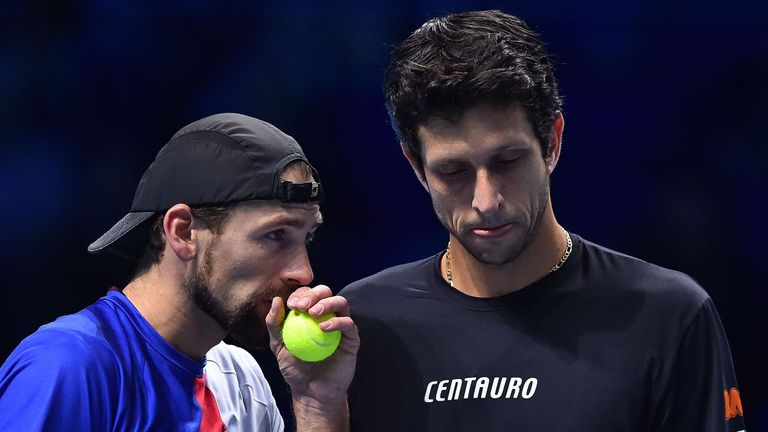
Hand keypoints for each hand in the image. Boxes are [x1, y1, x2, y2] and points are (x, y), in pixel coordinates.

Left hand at [266, 285, 358, 427]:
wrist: (311, 392)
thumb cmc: (295, 369)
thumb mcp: (278, 346)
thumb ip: (274, 324)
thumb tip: (275, 300)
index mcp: (310, 314)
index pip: (307, 294)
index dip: (300, 294)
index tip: (291, 305)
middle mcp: (327, 316)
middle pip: (325, 292)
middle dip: (313, 294)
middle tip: (302, 306)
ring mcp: (340, 326)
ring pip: (341, 302)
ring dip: (327, 302)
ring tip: (314, 312)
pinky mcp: (352, 338)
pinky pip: (348, 323)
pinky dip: (337, 321)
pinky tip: (324, 328)